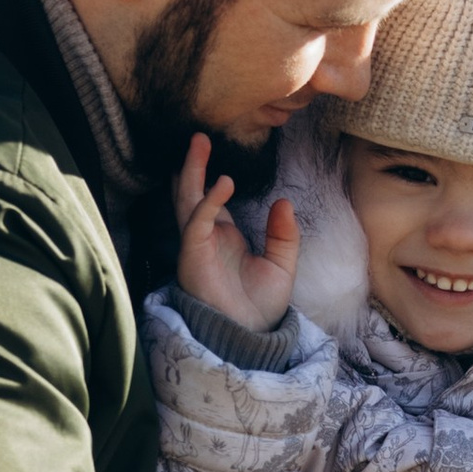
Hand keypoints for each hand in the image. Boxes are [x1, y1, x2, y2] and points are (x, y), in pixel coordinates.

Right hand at [176, 131, 299, 336]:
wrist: (250, 336)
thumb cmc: (260, 306)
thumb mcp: (282, 265)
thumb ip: (284, 234)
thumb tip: (284, 202)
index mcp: (224, 237)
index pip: (213, 200)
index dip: (212, 176)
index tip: (217, 151)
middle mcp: (207, 237)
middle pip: (194, 193)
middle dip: (194, 164)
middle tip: (199, 135)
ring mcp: (197, 245)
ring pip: (189, 200)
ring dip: (192, 171)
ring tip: (198, 142)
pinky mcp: (194, 254)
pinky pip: (198, 222)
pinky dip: (209, 201)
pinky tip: (222, 182)